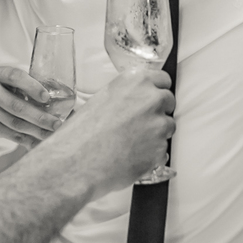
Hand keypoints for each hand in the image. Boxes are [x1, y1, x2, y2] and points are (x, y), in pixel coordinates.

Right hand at [0, 67, 62, 146]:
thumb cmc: (7, 90)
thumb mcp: (14, 81)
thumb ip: (31, 85)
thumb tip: (62, 98)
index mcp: (0, 74)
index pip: (15, 77)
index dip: (32, 87)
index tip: (46, 97)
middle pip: (16, 106)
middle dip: (39, 116)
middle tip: (57, 123)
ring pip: (15, 123)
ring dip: (36, 130)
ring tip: (52, 133)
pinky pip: (11, 135)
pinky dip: (28, 139)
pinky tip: (40, 141)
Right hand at [47, 68, 175, 193]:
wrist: (75, 162)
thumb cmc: (81, 134)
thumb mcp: (102, 99)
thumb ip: (127, 96)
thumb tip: (136, 101)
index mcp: (136, 82)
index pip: (163, 80)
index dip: (156, 92)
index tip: (151, 100)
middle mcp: (151, 99)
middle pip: (168, 102)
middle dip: (157, 112)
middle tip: (139, 124)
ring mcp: (159, 124)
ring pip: (167, 127)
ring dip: (155, 134)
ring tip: (130, 143)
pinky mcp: (160, 149)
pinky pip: (162, 150)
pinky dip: (151, 155)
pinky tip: (131, 156)